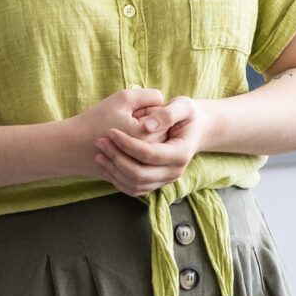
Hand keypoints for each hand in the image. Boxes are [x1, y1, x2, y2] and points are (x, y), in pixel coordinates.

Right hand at [64, 89, 161, 185]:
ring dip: (140, 136)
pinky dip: (133, 148)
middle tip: (125, 122)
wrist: (72, 147)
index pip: (165, 117)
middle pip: (161, 132)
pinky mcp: (133, 175)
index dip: (146, 110)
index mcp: (149, 136)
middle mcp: (148, 156)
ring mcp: (142, 167)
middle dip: (145, 124)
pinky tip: (119, 145)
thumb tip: (164, 102)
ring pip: (152, 145)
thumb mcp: (123, 98)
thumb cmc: (96, 120)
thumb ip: (150, 96)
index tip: (129, 113)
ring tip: (121, 133)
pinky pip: (142, 157)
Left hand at [94, 95, 215, 196]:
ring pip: (134, 185)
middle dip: (117, 158)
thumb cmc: (186, 115)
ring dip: (114, 170)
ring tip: (100, 153)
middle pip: (140, 174)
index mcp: (181, 154)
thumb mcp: (183, 106)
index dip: (128, 144)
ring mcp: (165, 180)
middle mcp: (174, 172)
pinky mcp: (156, 183)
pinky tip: (107, 164)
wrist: (195, 129)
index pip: (149, 154)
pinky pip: (133, 189)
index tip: (111, 131)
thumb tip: (147, 126)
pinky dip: (117, 180)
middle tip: (100, 142)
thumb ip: (167, 114)